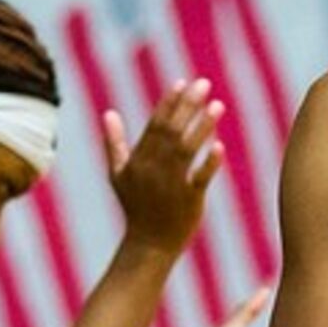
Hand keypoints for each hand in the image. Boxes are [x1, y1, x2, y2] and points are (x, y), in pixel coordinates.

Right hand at [105, 79, 226, 255]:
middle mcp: (153, 169)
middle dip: (188, 106)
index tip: (182, 82)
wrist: (148, 244)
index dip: (169, 102)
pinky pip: (199, 178)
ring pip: (186, 150)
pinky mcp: (188, 200)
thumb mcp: (118, 174)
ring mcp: (171, 184)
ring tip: (218, 104)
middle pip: (172, 131)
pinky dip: (209, 162)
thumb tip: (108, 113)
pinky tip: (219, 145)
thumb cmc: (136, 206)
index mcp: (139, 160)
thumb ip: (114, 143)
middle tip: (204, 83)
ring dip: (202, 126)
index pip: (155, 125)